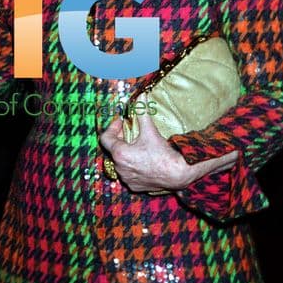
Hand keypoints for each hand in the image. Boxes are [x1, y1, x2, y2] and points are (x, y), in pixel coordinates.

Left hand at [99, 94, 238, 193]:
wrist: (178, 173)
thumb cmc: (162, 152)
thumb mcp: (150, 130)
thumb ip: (142, 112)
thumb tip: (141, 95)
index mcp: (120, 153)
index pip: (105, 138)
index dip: (112, 128)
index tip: (122, 123)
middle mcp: (119, 168)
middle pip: (113, 150)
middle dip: (121, 140)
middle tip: (132, 133)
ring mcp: (127, 179)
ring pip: (121, 163)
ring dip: (127, 153)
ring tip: (138, 146)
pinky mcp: (134, 187)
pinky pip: (129, 175)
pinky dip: (134, 167)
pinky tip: (144, 161)